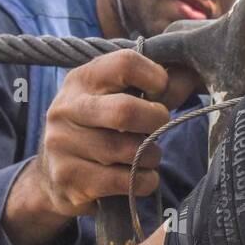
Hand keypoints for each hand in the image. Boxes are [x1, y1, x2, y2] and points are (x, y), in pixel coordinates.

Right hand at [30, 50, 175, 218]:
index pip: (125, 63)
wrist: (53, 177)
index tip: (160, 93)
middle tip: (157, 128)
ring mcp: (62, 144)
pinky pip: (126, 181)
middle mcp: (66, 108)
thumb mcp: (115, 98)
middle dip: (156, 122)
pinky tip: (140, 177)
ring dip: (151, 157)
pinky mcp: (69, 179)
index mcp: (81, 80)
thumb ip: (154, 87)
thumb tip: (191, 76)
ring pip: (129, 151)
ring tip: (145, 156)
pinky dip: (145, 181)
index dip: (156, 78)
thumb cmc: (99, 130)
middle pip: (126, 111)